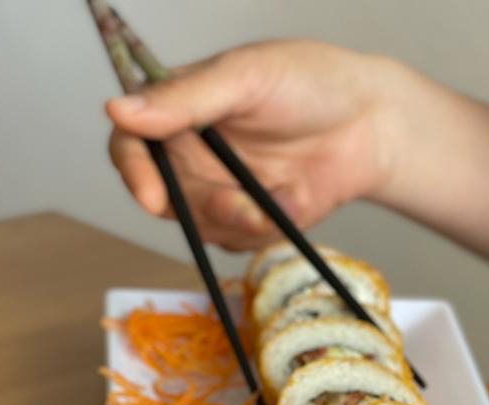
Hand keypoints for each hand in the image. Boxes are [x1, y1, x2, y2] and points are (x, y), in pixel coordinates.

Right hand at [106, 40, 402, 249]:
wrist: (371, 124)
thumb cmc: (312, 82)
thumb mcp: (247, 77)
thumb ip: (186, 97)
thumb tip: (118, 108)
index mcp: (179, 109)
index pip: (131, 145)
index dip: (135, 173)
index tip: (152, 197)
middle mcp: (193, 154)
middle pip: (165, 199)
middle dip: (205, 207)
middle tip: (243, 205)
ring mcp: (221, 190)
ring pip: (201, 228)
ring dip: (241, 222)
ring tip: (285, 193)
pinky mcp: (250, 221)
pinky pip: (238, 243)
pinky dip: (267, 229)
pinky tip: (296, 199)